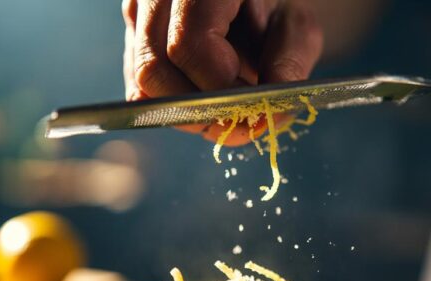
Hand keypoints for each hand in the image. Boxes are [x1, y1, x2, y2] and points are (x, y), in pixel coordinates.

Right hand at [122, 0, 322, 144]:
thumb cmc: (276, 5)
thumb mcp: (297, 26)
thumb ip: (288, 64)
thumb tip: (269, 114)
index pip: (187, 44)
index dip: (218, 88)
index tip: (253, 107)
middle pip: (155, 68)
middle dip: (199, 109)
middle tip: (241, 120)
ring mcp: (137, 10)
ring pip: (142, 80)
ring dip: (188, 109)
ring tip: (229, 106)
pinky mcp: (133, 35)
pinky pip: (140, 83)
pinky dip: (175, 102)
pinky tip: (209, 97)